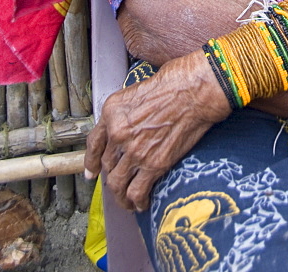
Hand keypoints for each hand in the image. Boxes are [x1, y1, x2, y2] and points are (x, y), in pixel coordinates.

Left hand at [84, 51, 231, 210]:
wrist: (196, 90)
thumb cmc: (174, 82)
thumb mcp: (139, 90)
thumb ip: (127, 112)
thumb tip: (128, 128)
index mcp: (112, 111)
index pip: (94, 143)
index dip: (91, 161)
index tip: (92, 172)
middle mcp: (118, 132)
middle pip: (107, 165)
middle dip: (113, 176)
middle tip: (121, 181)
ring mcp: (135, 151)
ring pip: (117, 184)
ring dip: (121, 196)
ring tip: (127, 201)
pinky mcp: (154, 164)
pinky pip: (137, 191)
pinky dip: (137, 202)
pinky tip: (142, 204)